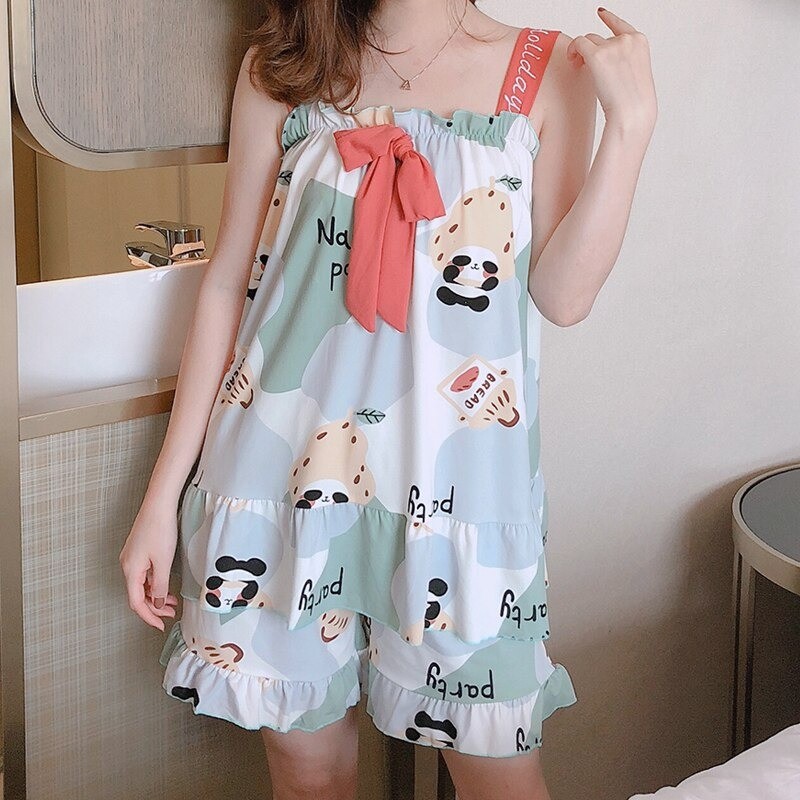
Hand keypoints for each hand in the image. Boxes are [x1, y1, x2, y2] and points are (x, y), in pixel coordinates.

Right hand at [119, 500, 179, 630]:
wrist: (158, 505)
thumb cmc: (160, 529)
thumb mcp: (163, 562)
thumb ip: (159, 585)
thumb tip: (156, 604)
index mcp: (130, 570)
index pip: (136, 602)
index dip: (148, 616)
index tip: (161, 625)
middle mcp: (127, 565)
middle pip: (137, 594)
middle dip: (154, 607)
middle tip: (171, 613)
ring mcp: (132, 557)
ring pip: (141, 584)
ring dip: (155, 595)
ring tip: (171, 601)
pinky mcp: (138, 551)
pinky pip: (144, 574)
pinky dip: (154, 583)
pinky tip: (165, 585)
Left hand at [566, 7, 656, 134]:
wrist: (632, 111)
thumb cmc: (634, 103)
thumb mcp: (636, 76)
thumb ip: (624, 63)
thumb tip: (606, 63)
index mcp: (639, 42)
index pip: (621, 25)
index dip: (609, 18)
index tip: (601, 13)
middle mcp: (626, 39)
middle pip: (601, 37)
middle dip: (592, 50)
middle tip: (584, 65)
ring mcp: (611, 46)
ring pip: (589, 40)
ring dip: (581, 51)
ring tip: (578, 65)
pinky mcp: (597, 55)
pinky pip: (578, 43)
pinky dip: (572, 50)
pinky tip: (572, 60)